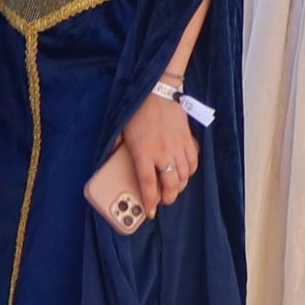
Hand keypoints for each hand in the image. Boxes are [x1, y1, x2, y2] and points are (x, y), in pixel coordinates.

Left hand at [120, 89, 197, 216]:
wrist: (157, 92)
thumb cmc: (137, 112)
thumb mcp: (121, 132)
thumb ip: (117, 150)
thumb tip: (111, 163)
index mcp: (143, 152)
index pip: (148, 184)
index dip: (150, 201)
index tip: (150, 212)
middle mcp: (162, 152)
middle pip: (170, 184)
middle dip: (168, 198)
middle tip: (163, 201)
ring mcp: (177, 146)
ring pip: (184, 176)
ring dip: (179, 186)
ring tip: (174, 188)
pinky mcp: (187, 139)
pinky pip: (193, 161)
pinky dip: (190, 171)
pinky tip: (184, 173)